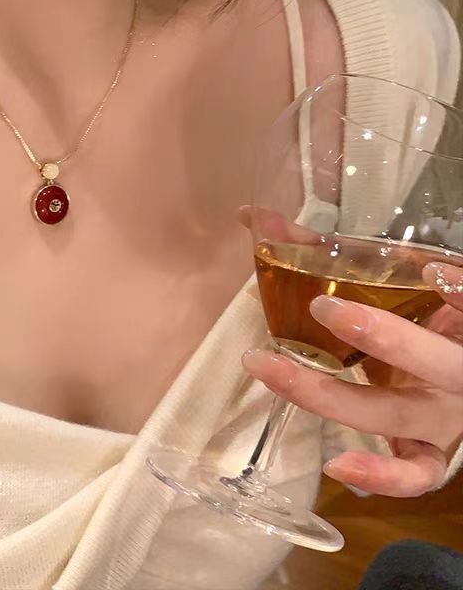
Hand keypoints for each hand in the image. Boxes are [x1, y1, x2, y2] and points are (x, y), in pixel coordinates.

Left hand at [243, 261, 462, 497]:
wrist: (439, 362)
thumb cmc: (405, 312)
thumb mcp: (383, 278)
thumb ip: (319, 247)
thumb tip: (247, 214)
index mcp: (458, 321)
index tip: (430, 271)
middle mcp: (456, 371)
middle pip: (436, 364)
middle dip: (385, 338)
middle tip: (321, 306)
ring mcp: (444, 414)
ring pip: (403, 416)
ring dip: (335, 396)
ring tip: (273, 369)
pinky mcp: (428, 447)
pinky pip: (417, 473)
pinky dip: (384, 476)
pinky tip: (338, 467)